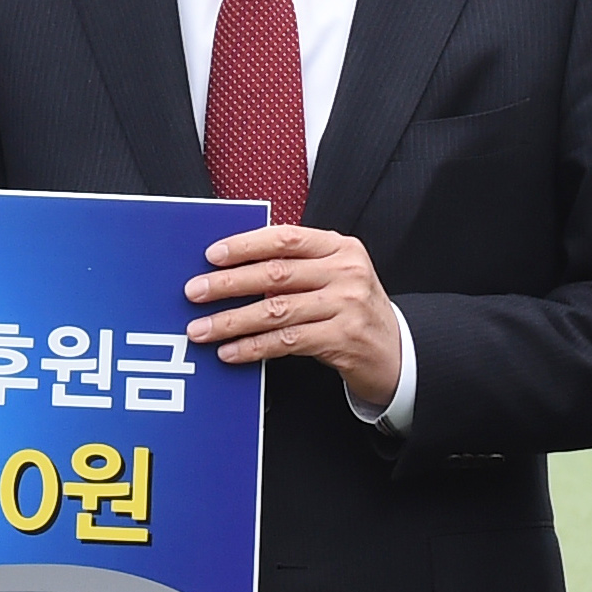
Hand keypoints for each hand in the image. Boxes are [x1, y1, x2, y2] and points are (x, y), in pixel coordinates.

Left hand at [188, 225, 405, 413]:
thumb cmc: (353, 310)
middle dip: (228, 283)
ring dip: (232, 321)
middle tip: (194, 292)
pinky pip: (286, 341)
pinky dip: (253, 347)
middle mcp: (346, 272)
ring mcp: (347, 306)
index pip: (286, 239)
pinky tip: (230, 352)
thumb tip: (230, 270)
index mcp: (340, 248)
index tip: (212, 255)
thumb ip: (296, 268)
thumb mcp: (335, 277)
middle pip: (276, 274)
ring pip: (276, 310)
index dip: (246, 245)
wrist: (396, 352)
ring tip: (201, 329)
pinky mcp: (343, 339)